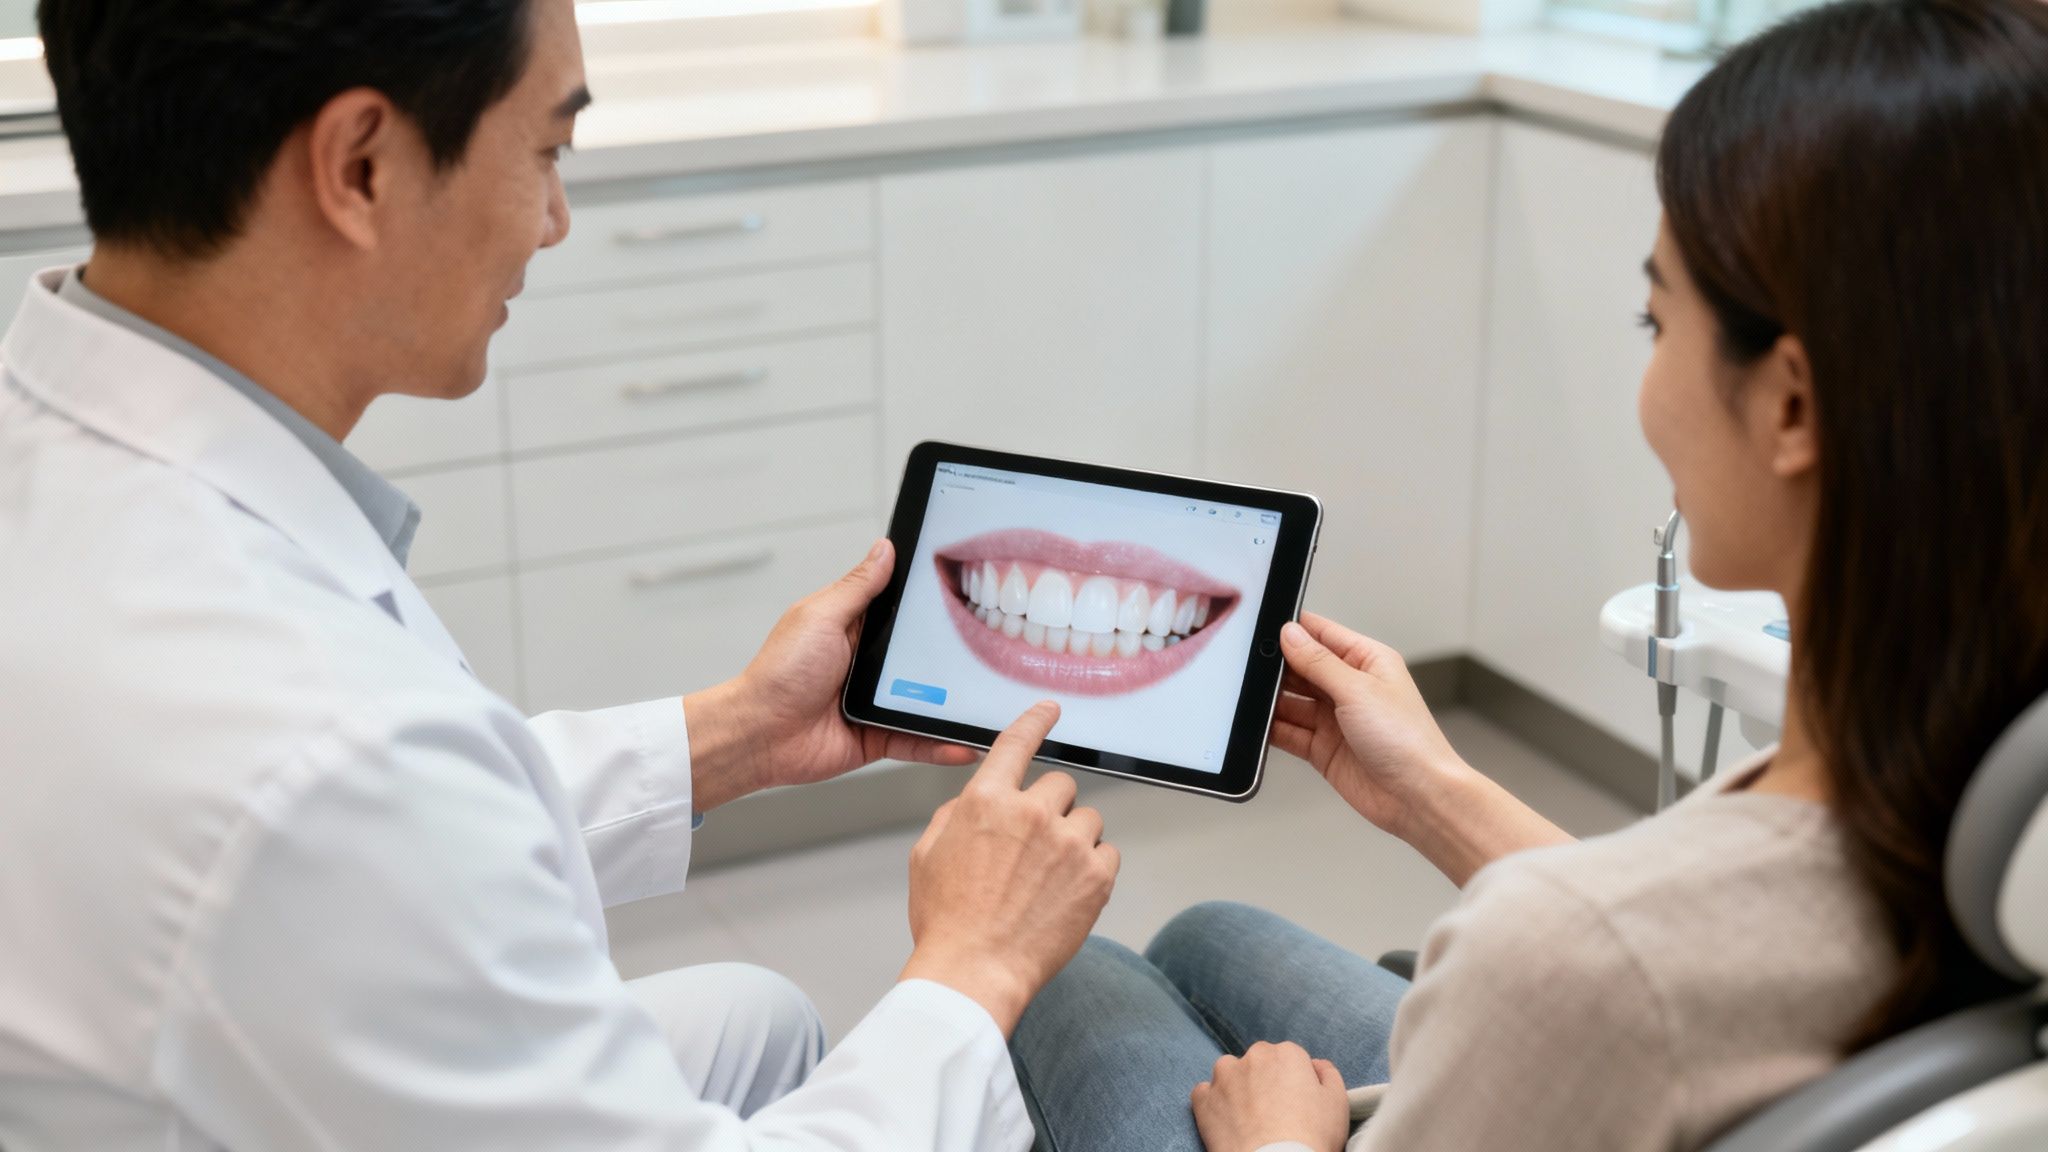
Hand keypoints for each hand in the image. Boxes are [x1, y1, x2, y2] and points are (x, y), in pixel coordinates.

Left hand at [684, 540, 975, 811]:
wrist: (759, 733)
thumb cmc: (779, 672)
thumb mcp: (822, 616)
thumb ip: (859, 587)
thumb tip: (885, 549)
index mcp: (855, 628)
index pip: (902, 611)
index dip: (930, 604)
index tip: (965, 591)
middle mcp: (868, 665)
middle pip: (922, 657)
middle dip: (952, 656)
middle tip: (992, 648)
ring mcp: (875, 702)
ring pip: (927, 701)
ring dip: (953, 704)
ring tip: (989, 701)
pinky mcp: (877, 736)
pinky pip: (916, 740)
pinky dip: (940, 745)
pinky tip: (963, 743)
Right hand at [900, 702, 1119, 1036]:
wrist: (975, 972)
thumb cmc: (948, 922)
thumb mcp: (927, 857)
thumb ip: (955, 816)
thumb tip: (975, 803)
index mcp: (986, 802)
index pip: (1016, 743)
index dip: (1035, 721)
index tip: (1050, 710)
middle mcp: (1030, 814)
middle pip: (1060, 784)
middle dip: (1049, 809)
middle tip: (1033, 847)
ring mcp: (1067, 844)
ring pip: (1087, 818)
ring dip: (1073, 839)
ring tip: (1048, 878)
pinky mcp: (1096, 876)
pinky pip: (1108, 851)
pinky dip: (1092, 868)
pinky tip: (1066, 892)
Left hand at [1191, 1041, 1349, 1151]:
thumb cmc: (1311, 1137)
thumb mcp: (1338, 1103)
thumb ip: (1328, 1074)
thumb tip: (1316, 1065)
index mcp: (1287, 1053)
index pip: (1291, 1059)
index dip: (1294, 1083)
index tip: (1297, 1103)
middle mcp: (1254, 1056)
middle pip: (1260, 1063)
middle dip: (1265, 1081)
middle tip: (1274, 1113)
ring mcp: (1224, 1076)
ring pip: (1230, 1073)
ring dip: (1237, 1087)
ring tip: (1249, 1118)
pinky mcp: (1203, 1099)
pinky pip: (1205, 1094)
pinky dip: (1213, 1104)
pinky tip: (1227, 1122)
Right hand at [1268, 612, 1467, 837]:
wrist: (1418, 797)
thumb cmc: (1408, 741)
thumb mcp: (1359, 690)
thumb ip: (1319, 662)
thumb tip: (1291, 635)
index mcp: (1367, 661)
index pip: (1322, 634)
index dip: (1293, 630)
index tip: (1262, 628)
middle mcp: (1351, 688)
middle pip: (1302, 668)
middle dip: (1276, 667)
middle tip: (1247, 666)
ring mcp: (1336, 719)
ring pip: (1291, 701)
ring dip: (1271, 700)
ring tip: (1247, 696)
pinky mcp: (1323, 748)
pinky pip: (1289, 732)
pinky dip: (1271, 729)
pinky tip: (1256, 725)